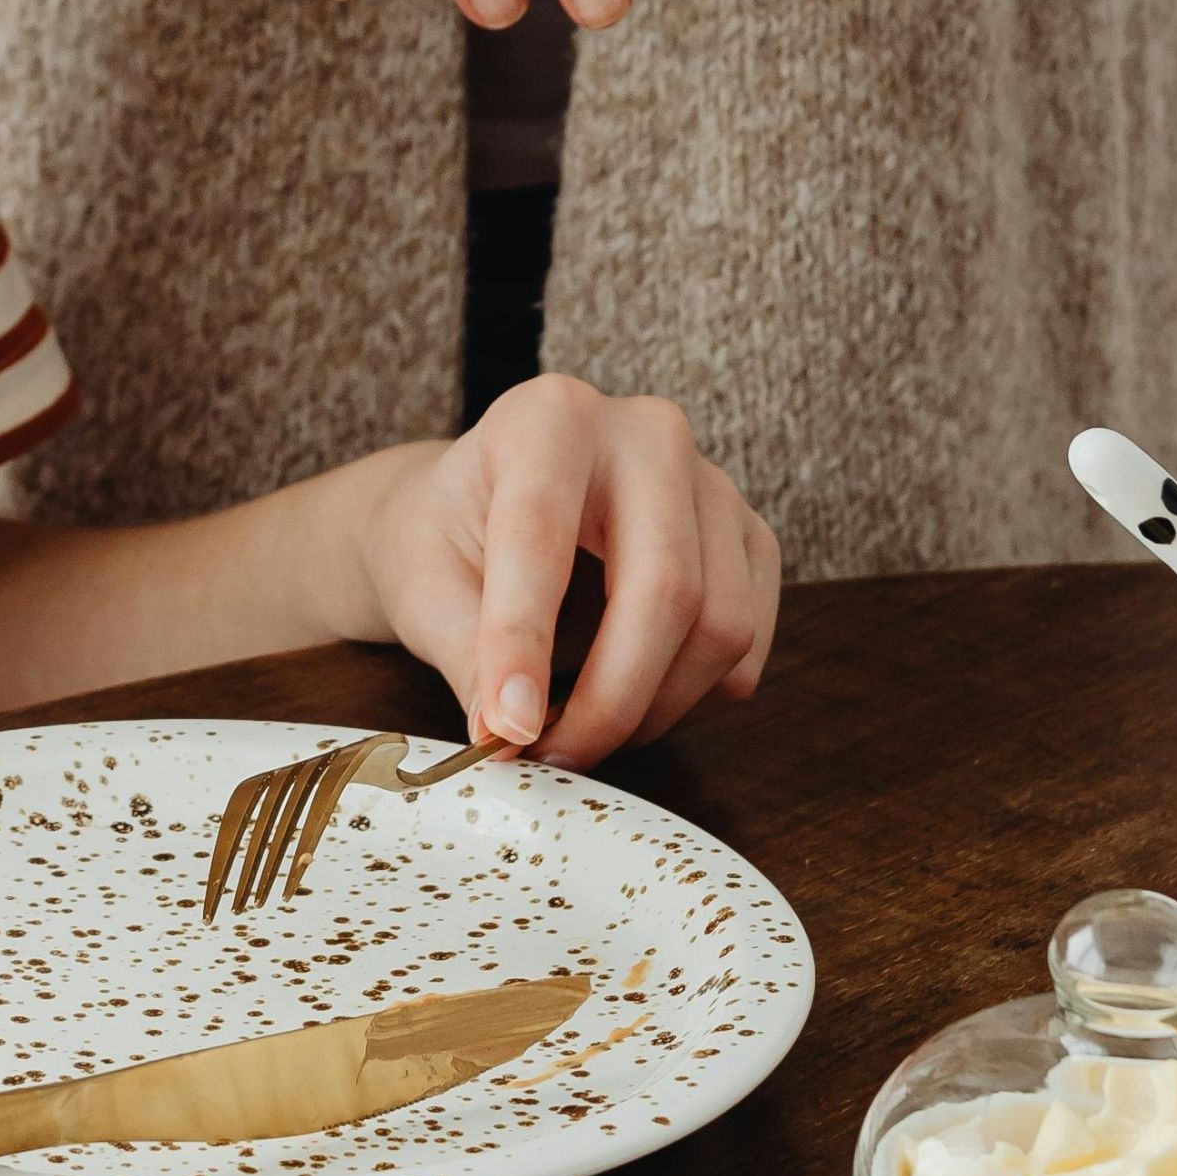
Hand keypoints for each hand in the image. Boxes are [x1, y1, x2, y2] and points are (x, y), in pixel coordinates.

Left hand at [357, 380, 778, 767]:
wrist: (485, 506)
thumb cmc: (447, 534)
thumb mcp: (426, 583)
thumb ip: (466, 651)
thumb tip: (508, 730)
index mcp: (546, 418)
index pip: (543, 537)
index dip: (524, 643)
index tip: (508, 730)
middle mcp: (644, 432)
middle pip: (665, 588)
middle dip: (610, 700)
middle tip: (552, 757)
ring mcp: (710, 479)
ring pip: (720, 625)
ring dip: (655, 708)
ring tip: (585, 729)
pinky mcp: (747, 532)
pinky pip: (750, 638)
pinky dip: (697, 694)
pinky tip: (638, 697)